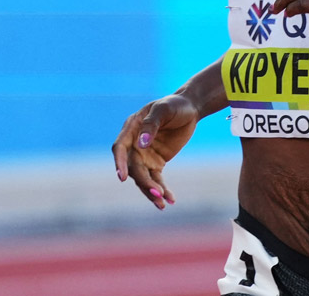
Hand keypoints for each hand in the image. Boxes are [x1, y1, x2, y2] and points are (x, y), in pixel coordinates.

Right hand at [112, 94, 198, 209]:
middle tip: (157, 194)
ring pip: (143, 177)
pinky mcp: (156, 163)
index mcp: (131, 128)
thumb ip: (151, 124)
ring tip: (162, 204)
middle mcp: (134, 144)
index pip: (120, 148)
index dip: (119, 163)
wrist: (189, 109)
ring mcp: (144, 155)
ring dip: (151, 191)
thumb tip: (141, 144)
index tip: (123, 177)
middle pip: (133, 168)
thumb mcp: (163, 109)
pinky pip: (156, 179)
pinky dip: (163, 190)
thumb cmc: (174, 105)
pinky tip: (170, 200)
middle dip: (144, 182)